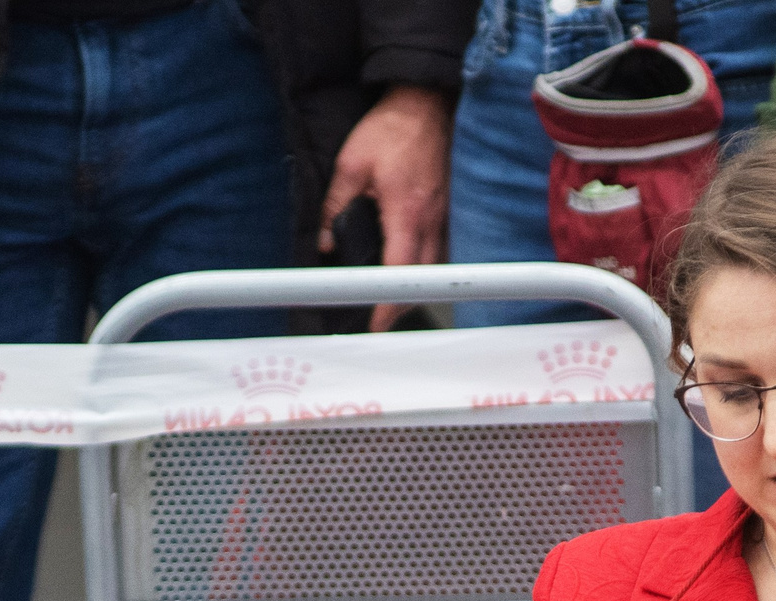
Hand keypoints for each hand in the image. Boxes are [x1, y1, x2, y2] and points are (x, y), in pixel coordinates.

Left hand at [322, 84, 452, 330]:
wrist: (425, 104)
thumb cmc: (391, 129)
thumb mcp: (350, 164)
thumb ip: (334, 205)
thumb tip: (325, 243)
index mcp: (406, 211)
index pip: (400, 271)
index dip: (388, 303)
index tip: (376, 323)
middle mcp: (432, 219)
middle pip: (423, 280)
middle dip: (402, 304)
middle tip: (379, 316)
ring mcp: (446, 216)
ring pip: (437, 268)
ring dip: (417, 288)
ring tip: (393, 297)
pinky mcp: (450, 210)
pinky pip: (443, 250)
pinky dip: (428, 266)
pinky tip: (411, 267)